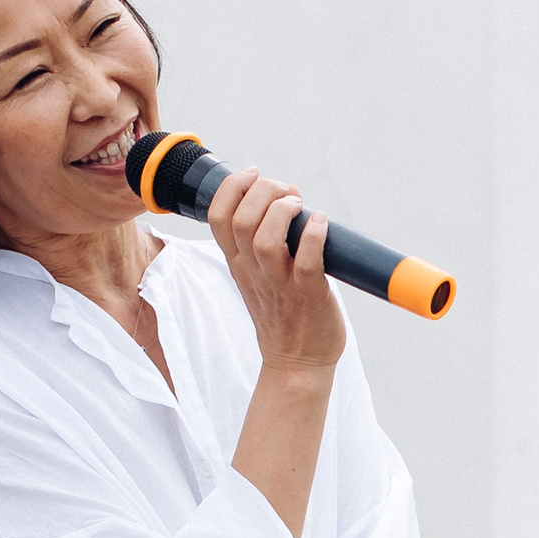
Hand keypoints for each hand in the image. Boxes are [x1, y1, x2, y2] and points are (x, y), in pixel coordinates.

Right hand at [207, 163, 346, 378]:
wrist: (297, 363)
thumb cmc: (283, 313)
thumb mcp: (257, 275)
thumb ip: (262, 239)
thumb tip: (286, 197)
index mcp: (238, 263)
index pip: (217, 216)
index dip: (233, 186)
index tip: (254, 174)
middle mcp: (254, 271)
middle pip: (241, 220)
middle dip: (263, 191)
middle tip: (286, 192)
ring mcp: (280, 283)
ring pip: (265, 238)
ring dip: (284, 211)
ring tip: (300, 206)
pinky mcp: (308, 294)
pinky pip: (307, 259)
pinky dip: (314, 234)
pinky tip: (321, 222)